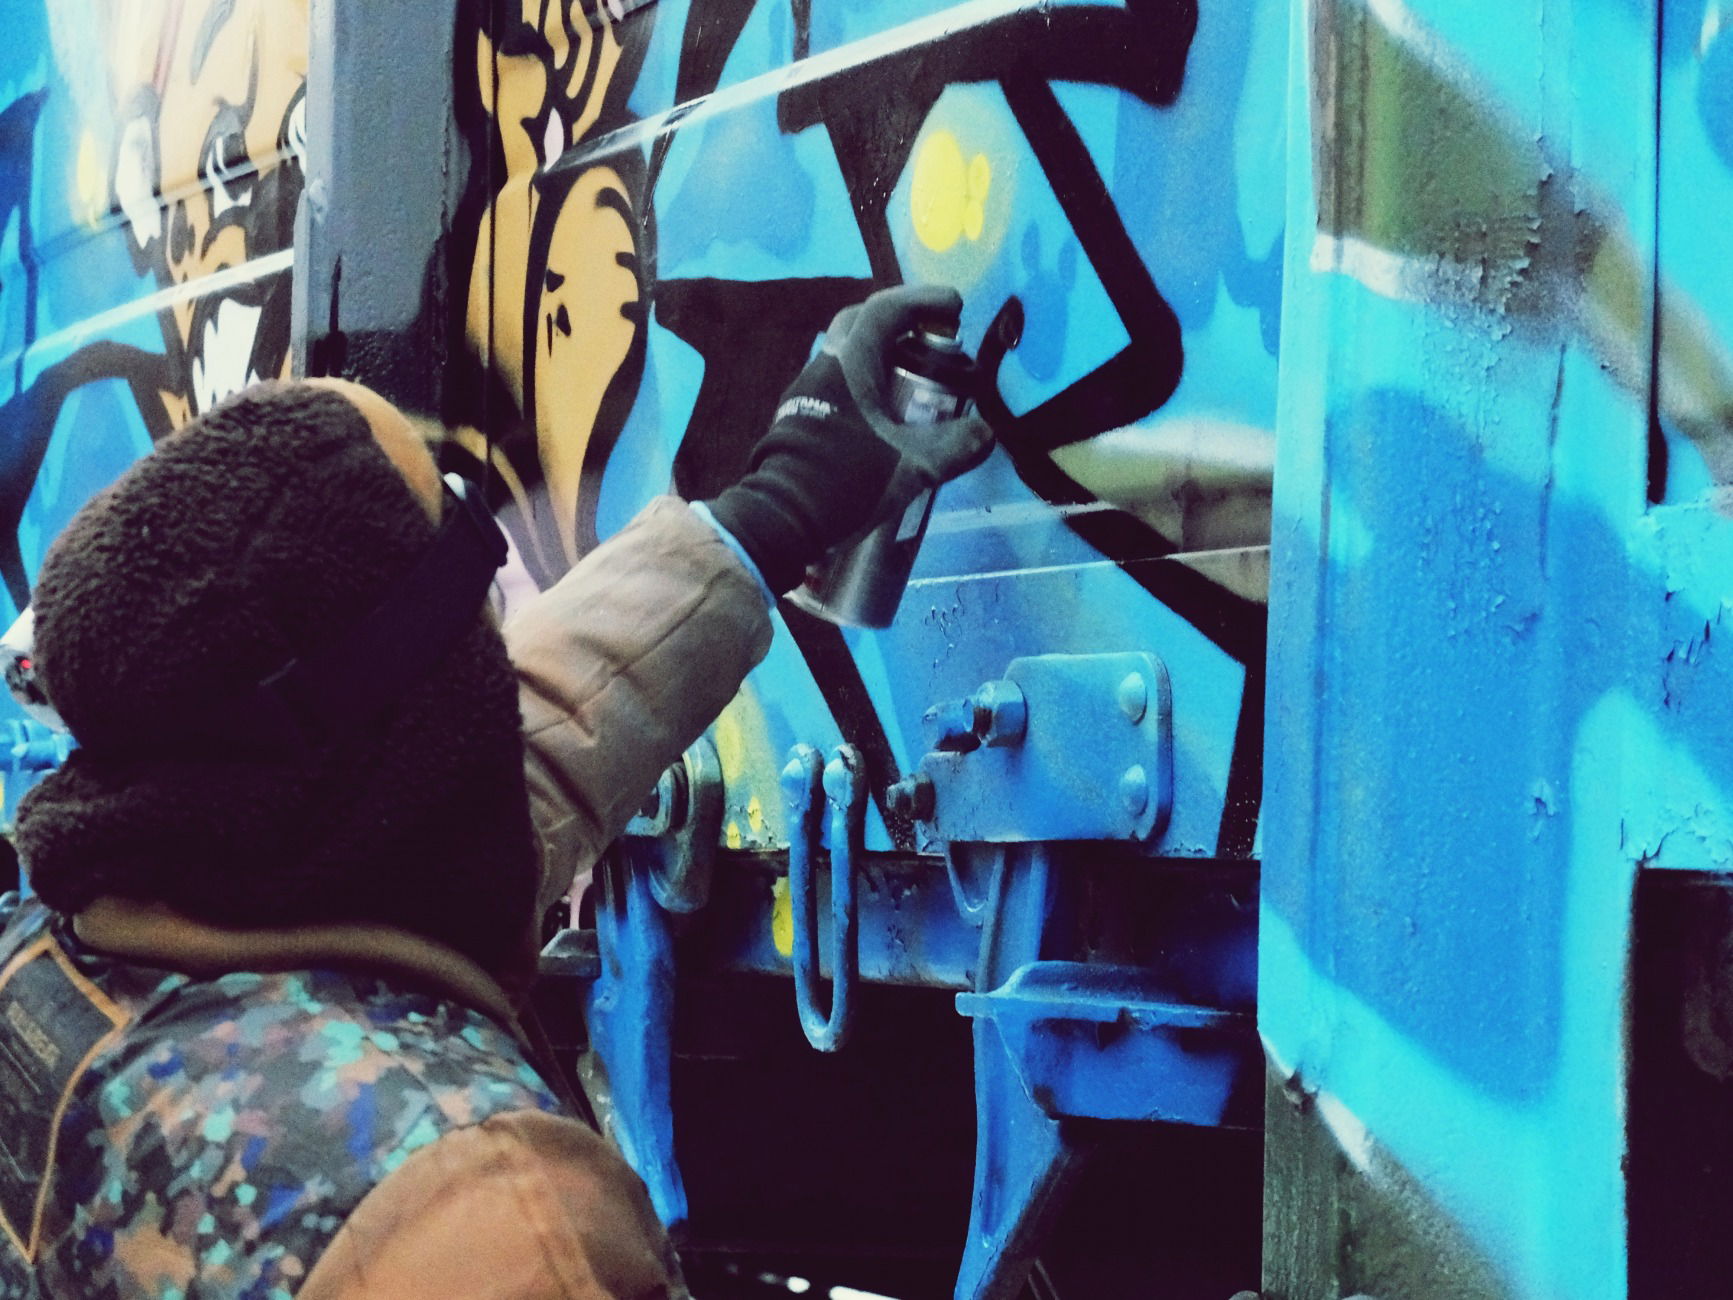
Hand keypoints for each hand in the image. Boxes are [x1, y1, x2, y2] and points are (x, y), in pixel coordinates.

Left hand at [705, 284, 994, 593]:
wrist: (783, 520)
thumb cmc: (844, 481)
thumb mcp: (911, 467)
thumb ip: (954, 448)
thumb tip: (986, 433)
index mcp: (849, 364)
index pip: (886, 310)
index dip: (924, 301)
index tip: (956, 308)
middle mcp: (825, 367)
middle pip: (862, 323)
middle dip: (901, 322)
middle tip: (934, 338)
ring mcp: (809, 391)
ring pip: (849, 354)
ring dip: (884, 355)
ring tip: (918, 377)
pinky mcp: (803, 417)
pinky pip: (841, 382)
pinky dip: (870, 383)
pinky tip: (889, 412)